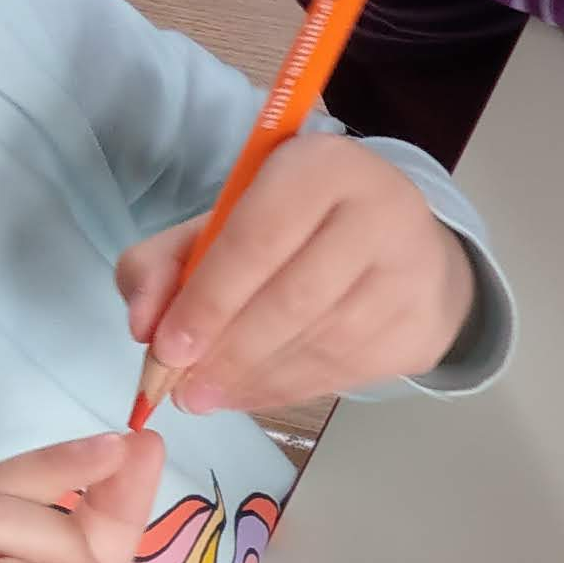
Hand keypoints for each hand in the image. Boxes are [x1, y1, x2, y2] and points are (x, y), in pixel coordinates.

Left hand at [116, 134, 477, 414]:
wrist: (404, 251)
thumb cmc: (298, 231)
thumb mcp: (227, 222)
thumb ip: (167, 262)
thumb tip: (143, 325)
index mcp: (322, 167)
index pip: (258, 239)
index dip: (207, 300)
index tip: (165, 348)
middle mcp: (379, 211)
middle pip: (291, 298)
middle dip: (227, 351)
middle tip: (183, 388)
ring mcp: (409, 272)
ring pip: (319, 343)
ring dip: (253, 379)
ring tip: (209, 395)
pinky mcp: (420, 325)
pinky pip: (344, 371)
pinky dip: (287, 390)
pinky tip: (252, 393)